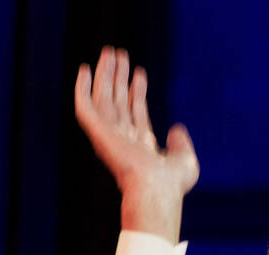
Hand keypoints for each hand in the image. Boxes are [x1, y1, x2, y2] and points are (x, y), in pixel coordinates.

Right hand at [74, 46, 198, 243]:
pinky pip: (85, 107)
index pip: (135, 113)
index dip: (136, 92)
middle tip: (119, 55)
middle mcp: (123, 138)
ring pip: (103, 98)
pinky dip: (82, 88)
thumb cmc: (172, 184)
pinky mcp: (99, 133)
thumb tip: (176, 129)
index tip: (139, 73)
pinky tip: (85, 70)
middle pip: (117, 101)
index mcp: (141, 145)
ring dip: (105, 75)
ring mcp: (110, 135)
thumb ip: (181, 144)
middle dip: (117, 78)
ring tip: (110, 52)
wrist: (157, 189)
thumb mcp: (185, 161)